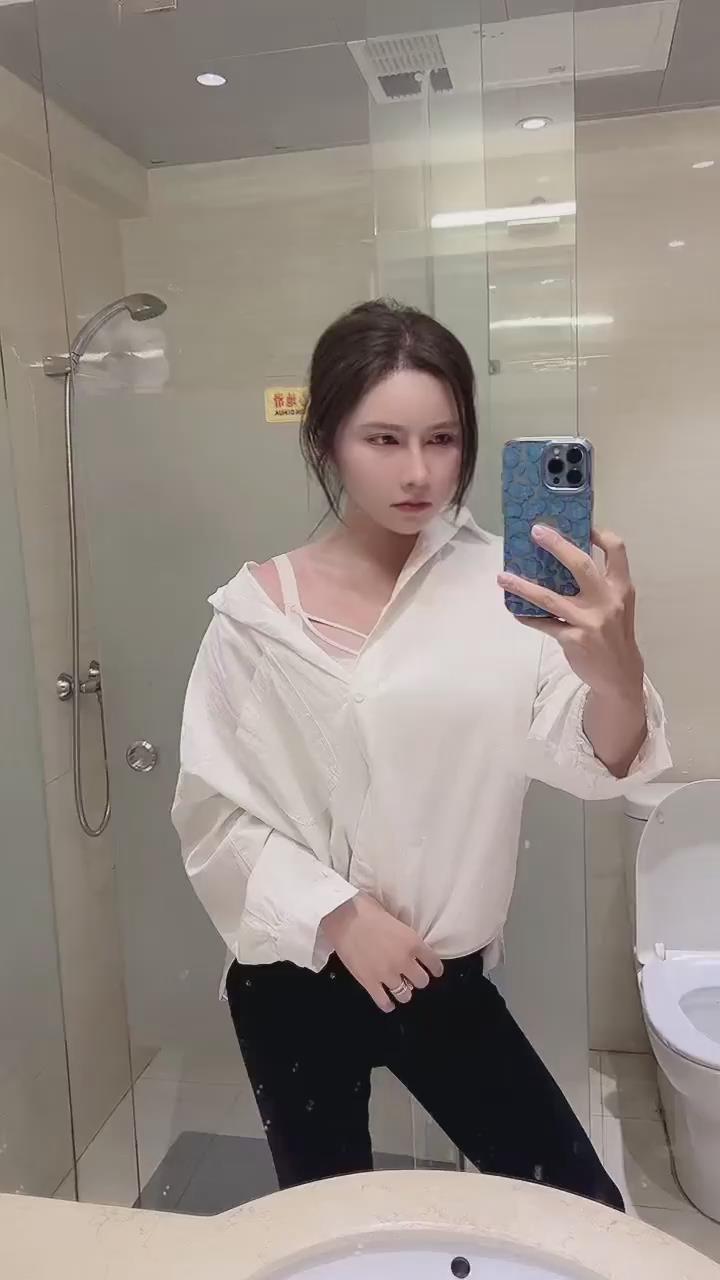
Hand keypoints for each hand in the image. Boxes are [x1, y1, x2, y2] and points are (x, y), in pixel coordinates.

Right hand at [321, 894, 443, 1012]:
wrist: (342, 916)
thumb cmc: (366, 909)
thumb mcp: (395, 919)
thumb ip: (405, 936)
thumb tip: (408, 943)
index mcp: (412, 943)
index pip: (434, 964)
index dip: (435, 968)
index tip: (433, 969)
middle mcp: (403, 961)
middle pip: (422, 982)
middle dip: (418, 979)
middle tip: (411, 975)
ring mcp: (386, 974)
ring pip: (405, 995)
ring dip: (403, 991)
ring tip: (398, 986)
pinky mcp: (369, 982)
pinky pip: (384, 1002)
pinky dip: (387, 1004)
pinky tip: (387, 1000)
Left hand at [498, 525, 644, 700]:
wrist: (619, 674)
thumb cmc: (614, 634)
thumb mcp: (617, 605)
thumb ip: (600, 584)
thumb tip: (564, 560)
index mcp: (621, 587)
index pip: (617, 550)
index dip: (600, 534)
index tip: (582, 525)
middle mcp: (607, 600)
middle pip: (581, 564)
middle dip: (557, 544)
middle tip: (535, 531)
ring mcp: (589, 620)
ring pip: (550, 597)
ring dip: (523, 586)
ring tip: (502, 577)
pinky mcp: (573, 639)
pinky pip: (543, 623)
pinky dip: (527, 616)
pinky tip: (515, 611)